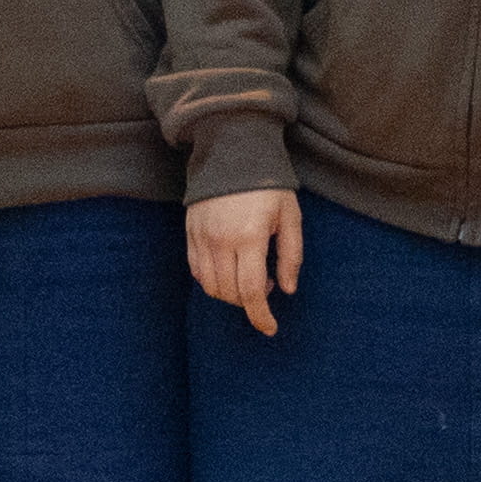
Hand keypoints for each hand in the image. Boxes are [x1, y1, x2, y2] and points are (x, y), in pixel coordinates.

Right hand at [189, 190, 303, 335]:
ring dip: (231, 293)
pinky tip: (229, 270)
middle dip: (249, 302)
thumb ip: (290, 255)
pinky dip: (212, 281)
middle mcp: (220, 241)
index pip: (251, 291)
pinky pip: (196, 271)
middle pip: (229, 293)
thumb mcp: (290, 216)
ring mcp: (201, 238)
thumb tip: (287, 290)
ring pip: (210, 287)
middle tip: (267, 284)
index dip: (260, 316)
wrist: (232, 153)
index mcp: (249, 238)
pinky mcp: (189, 234)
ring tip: (249, 274)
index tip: (270, 328)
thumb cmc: (268, 185)